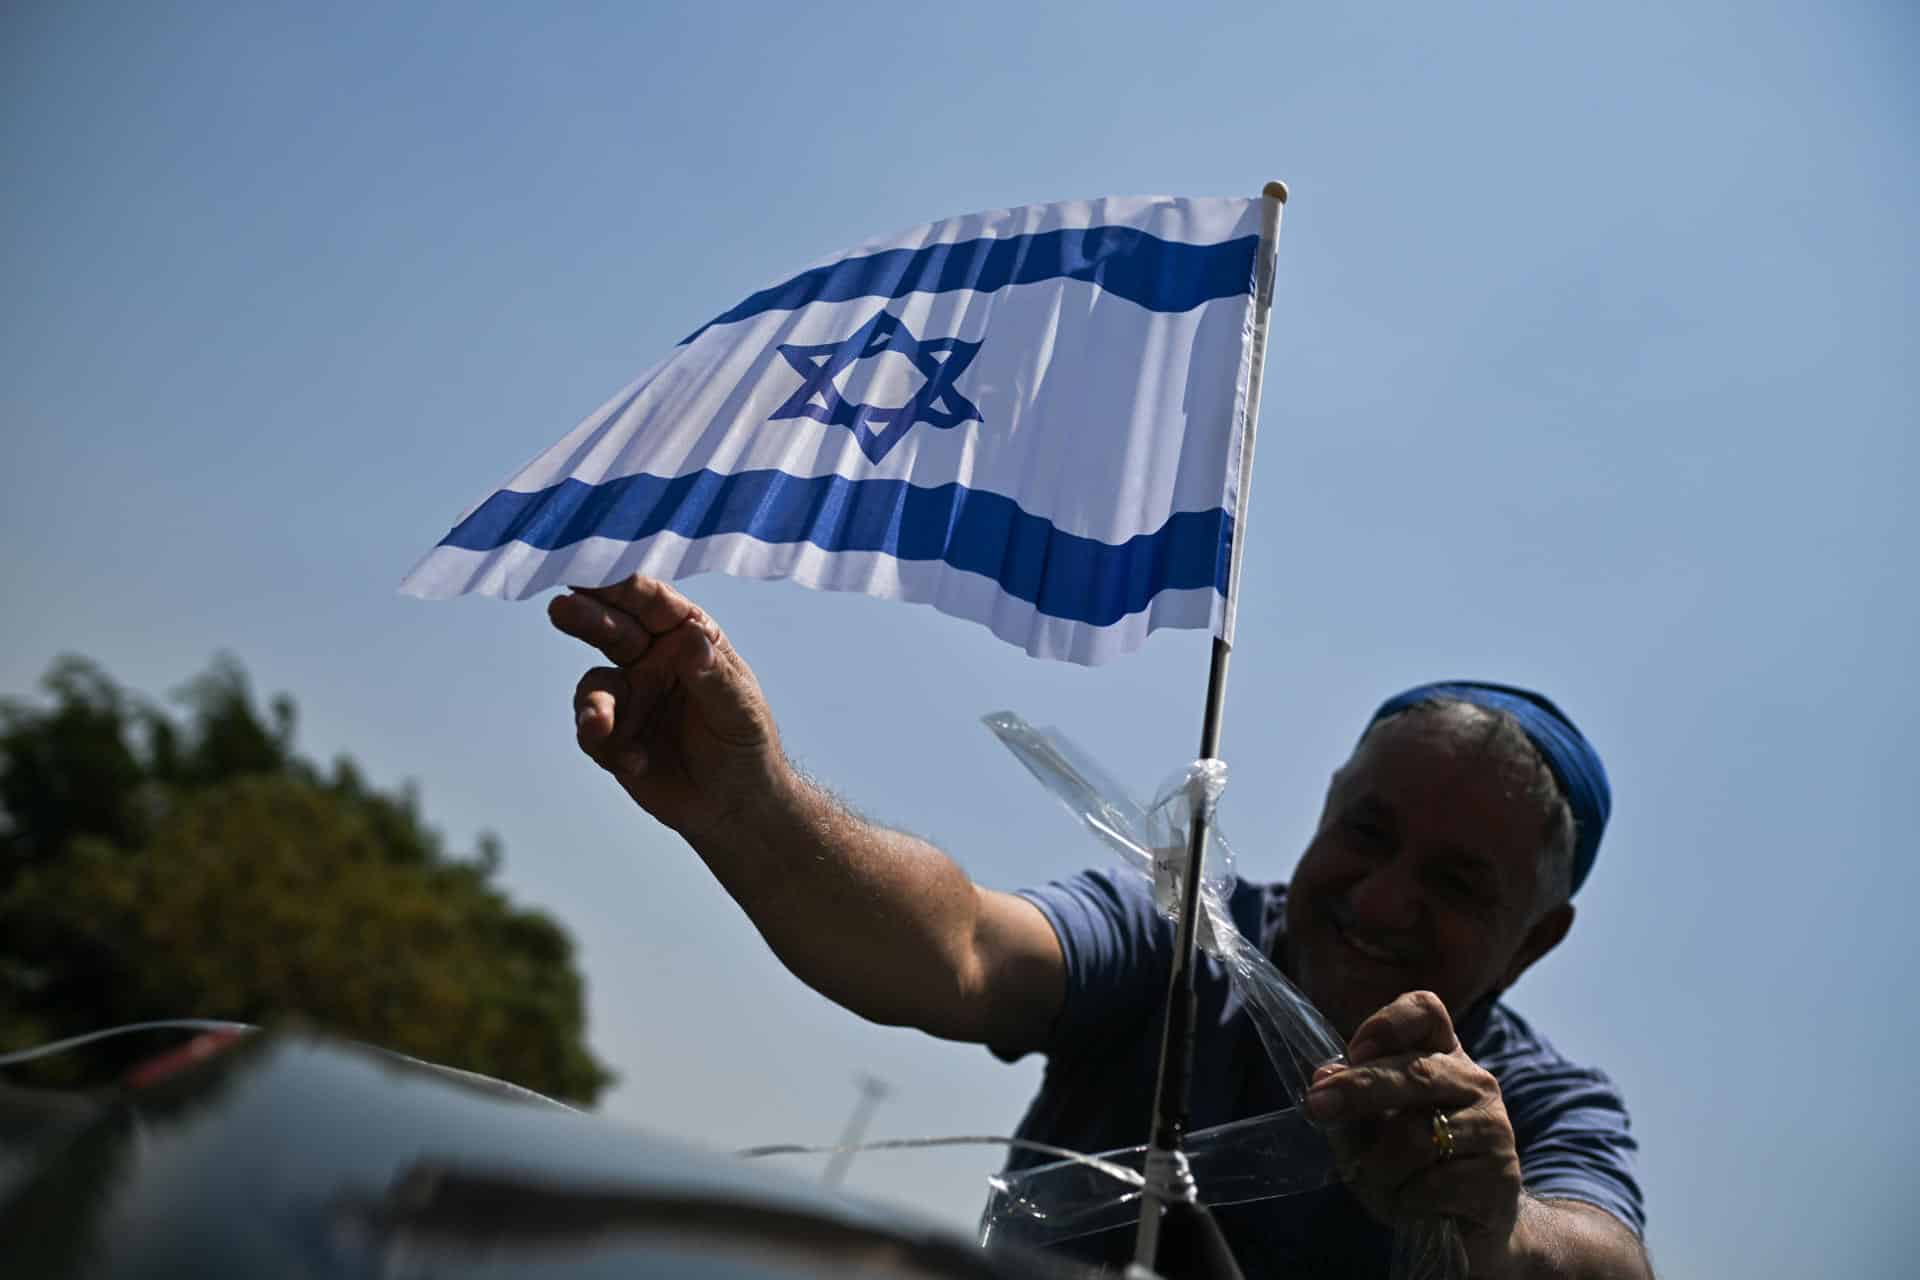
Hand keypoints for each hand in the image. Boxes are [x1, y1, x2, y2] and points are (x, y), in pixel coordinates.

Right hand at [548, 575, 785, 842]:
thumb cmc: (745, 740)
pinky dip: (609, 745)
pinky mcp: (614, 737)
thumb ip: (713, 675)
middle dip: (585, 617)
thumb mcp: (738, 706)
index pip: (653, 603)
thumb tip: (690, 638)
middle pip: (611, 630)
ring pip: (596, 686)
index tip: (594, 571)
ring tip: (599, 723)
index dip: (624, 586)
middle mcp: (651, 659)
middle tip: (561, 609)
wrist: (733, 803)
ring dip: (594, 703)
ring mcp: (630, 697)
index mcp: (686, 636)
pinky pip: (595, 734)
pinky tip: (636, 762)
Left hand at [1305, 991, 1524, 1276]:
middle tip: (1316, 1105)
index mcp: (1442, 1057)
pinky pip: (1432, 1184)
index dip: (1388, 1024)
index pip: (1425, 1011)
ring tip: (1376, 1186)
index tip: (1353, 1051)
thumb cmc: (1412, 1168)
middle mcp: (1475, 1083)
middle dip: (1358, 1089)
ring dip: (1378, 1168)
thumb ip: (1352, 1102)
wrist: (1471, 1229)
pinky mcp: (1500, 1175)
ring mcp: (1494, 1127)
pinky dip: (1405, 1200)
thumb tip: (1324, 1077)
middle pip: (1415, 1071)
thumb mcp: (1374, 1129)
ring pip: (1416, 1135)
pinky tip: (1412, 1206)